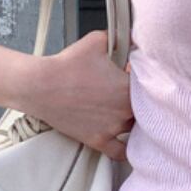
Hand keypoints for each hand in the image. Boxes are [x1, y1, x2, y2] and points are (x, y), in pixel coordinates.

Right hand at [30, 30, 133, 161]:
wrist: (41, 86)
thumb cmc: (67, 65)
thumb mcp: (97, 41)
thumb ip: (119, 39)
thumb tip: (129, 37)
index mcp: (129, 89)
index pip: (150, 87)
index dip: (144, 81)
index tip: (134, 77)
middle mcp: (124, 112)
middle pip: (146, 111)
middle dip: (142, 103)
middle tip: (131, 95)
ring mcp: (112, 128)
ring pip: (136, 130)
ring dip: (135, 122)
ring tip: (128, 113)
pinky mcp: (98, 140)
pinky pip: (120, 152)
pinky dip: (126, 150)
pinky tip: (128, 143)